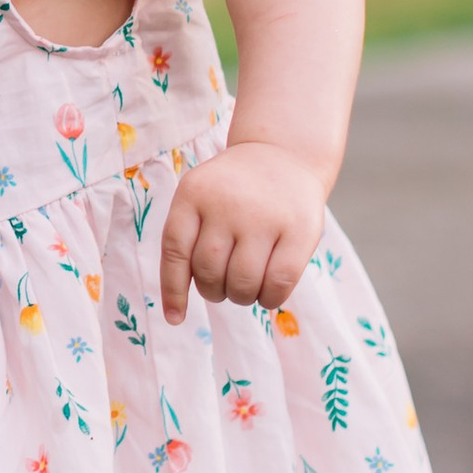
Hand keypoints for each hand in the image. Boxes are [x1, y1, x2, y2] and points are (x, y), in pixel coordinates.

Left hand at [158, 141, 326, 323]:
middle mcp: (226, 204)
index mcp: (193, 194)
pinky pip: (279, 283)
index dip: (173, 290)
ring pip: (243, 283)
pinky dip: (270, 299)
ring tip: (245, 288)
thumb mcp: (200, 196)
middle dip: (214, 291)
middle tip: (225, 285)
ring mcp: (264, 216)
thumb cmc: (233, 190)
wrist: (282, 153)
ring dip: (241, 297)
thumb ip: (188, 238)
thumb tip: (175, 307)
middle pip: (209, 272)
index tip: (174, 318)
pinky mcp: (299, 230)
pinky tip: (268, 294)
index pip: (175, 251)